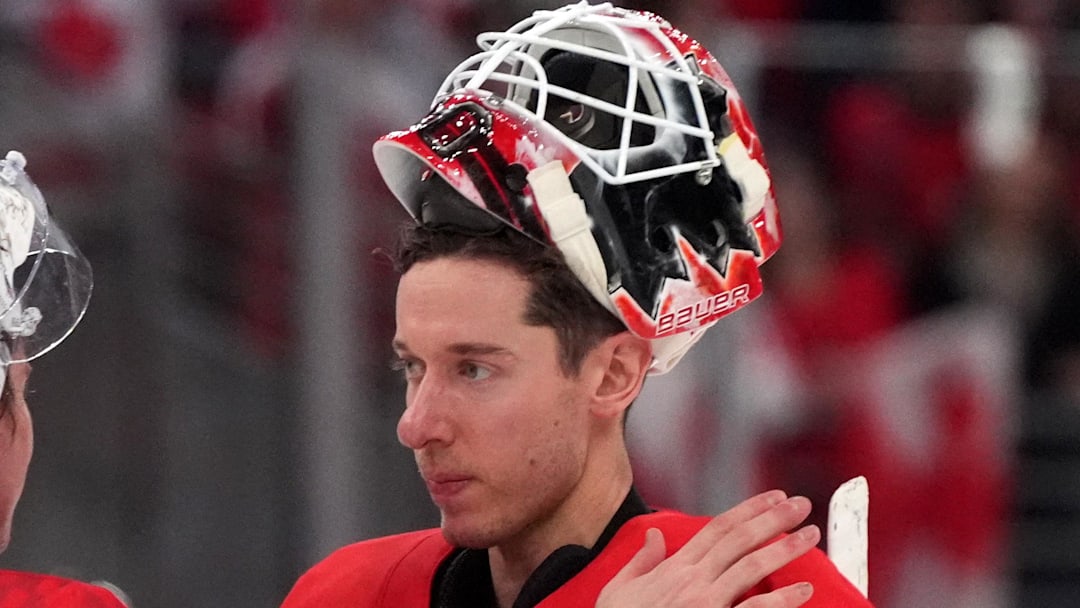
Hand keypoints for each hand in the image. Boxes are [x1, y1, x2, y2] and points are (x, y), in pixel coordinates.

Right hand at [596, 490, 819, 606]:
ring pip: (751, 567)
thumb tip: (655, 536)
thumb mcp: (618, 590)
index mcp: (673, 568)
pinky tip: (803, 591)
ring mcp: (704, 603)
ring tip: (810, 536)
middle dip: (774, 518)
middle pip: (740, 539)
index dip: (748, 509)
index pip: (717, 528)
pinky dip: (781, 601)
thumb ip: (641, 561)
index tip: (773, 497)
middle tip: (802, 505)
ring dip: (785, 549)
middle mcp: (691, 580)